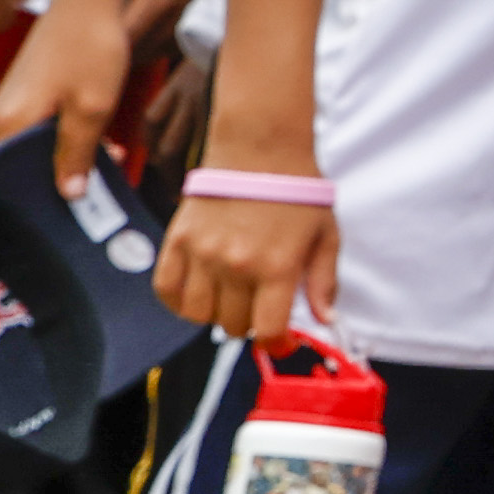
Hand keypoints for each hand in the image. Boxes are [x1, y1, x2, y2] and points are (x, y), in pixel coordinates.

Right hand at [0, 0, 140, 192]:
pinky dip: (74, 136)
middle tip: (106, 183)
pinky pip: (48, 127)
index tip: (85, 203)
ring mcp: (16, 101)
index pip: (19, 176)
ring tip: (113, 158)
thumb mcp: (92, 108)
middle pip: (31, 162)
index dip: (52, 192)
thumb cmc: (91, 49)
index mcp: (9, 124)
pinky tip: (104, 140)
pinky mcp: (32, 91)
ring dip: (76, 155)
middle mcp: (4, 115)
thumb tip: (68, 195)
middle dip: (68, 175)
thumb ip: (77, 154)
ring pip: (43, 144)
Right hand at [162, 191, 336, 348]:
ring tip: (233, 298)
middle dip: (251, 325)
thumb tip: (327, 319)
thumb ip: (324, 281)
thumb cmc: (298, 191)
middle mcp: (236, 265)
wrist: (260, 148)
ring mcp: (202, 254)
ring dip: (216, 315)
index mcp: (276, 267)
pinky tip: (199, 294)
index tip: (283, 342)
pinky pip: (166, 290)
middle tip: (261, 308)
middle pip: (233, 326)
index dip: (277, 344)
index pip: (269, 329)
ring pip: (198, 315)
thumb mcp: (326, 235)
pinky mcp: (177, 240)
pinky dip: (179, 302)